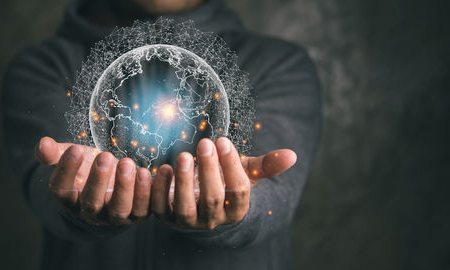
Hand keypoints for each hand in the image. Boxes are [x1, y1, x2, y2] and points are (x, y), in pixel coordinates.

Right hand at [35, 137, 151, 225]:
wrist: (111, 184)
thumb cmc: (87, 167)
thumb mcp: (70, 157)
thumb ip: (54, 152)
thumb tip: (42, 144)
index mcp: (68, 198)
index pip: (61, 190)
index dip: (67, 171)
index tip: (75, 149)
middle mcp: (90, 212)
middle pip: (91, 202)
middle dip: (98, 179)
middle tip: (105, 156)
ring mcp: (114, 216)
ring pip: (119, 208)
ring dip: (124, 187)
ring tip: (126, 162)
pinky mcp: (136, 214)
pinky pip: (142, 208)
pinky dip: (145, 192)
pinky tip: (145, 172)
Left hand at [151, 137, 296, 229]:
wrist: (199, 202)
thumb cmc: (225, 182)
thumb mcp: (245, 173)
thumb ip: (266, 166)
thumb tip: (292, 155)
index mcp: (236, 208)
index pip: (238, 191)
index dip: (232, 167)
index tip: (223, 141)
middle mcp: (212, 218)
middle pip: (213, 198)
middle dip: (209, 170)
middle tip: (205, 142)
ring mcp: (187, 220)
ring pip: (185, 207)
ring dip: (183, 182)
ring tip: (184, 155)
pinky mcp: (165, 217)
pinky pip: (159, 207)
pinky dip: (157, 190)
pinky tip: (158, 169)